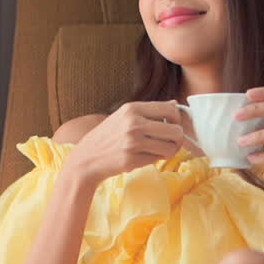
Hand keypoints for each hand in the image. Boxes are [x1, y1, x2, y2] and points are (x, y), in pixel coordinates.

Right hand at [65, 101, 185, 185]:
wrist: (87, 158)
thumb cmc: (108, 136)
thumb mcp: (124, 116)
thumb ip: (150, 111)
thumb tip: (174, 103)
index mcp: (132, 108)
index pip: (171, 109)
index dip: (177, 120)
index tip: (171, 126)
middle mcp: (133, 123)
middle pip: (175, 131)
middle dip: (177, 139)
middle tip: (169, 143)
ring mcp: (132, 142)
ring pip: (171, 148)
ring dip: (168, 152)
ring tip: (157, 151)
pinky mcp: (131, 159)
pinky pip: (157, 160)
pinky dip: (154, 160)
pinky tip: (143, 157)